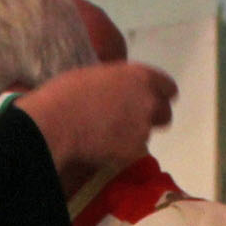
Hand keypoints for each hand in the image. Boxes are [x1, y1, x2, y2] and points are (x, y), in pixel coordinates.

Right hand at [15, 62, 176, 186]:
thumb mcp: (98, 74)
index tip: (155, 99)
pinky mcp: (133, 151)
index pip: (167, 87)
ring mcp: (143, 128)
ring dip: (133, 134)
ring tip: (109, 134)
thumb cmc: (68, 91)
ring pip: (146, 133)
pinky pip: (132, 151)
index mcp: (140, 77)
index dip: (161, 94)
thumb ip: (119, 81)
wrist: (57, 121)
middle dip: (152, 117)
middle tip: (132, 121)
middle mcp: (148, 101)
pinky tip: (103, 146)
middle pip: (164, 114)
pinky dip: (122, 150)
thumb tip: (121, 88)